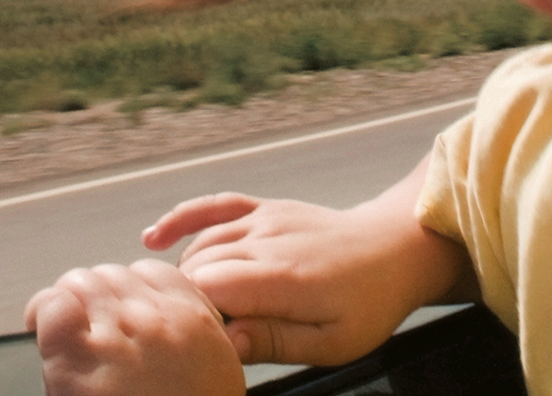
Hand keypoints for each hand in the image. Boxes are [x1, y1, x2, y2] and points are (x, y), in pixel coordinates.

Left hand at [25, 259, 244, 395]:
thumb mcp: (218, 360)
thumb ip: (197, 325)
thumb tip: (170, 314)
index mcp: (190, 315)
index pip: (148, 272)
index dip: (127, 291)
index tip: (116, 314)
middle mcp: (153, 314)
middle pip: (110, 275)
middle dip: (92, 298)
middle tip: (83, 330)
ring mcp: (115, 332)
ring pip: (79, 283)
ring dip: (67, 304)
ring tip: (62, 333)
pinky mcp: (77, 358)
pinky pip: (55, 307)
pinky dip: (44, 313)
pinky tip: (41, 329)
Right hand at [142, 166, 471, 367]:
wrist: (397, 249)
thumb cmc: (369, 303)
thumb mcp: (331, 342)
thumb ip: (273, 341)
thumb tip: (223, 342)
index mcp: (281, 278)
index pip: (207, 294)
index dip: (189, 321)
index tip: (194, 345)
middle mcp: (269, 241)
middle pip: (196, 271)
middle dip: (182, 303)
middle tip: (188, 336)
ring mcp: (267, 219)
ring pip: (200, 245)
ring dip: (182, 276)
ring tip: (176, 310)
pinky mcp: (269, 208)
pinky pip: (219, 205)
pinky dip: (184, 217)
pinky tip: (154, 236)